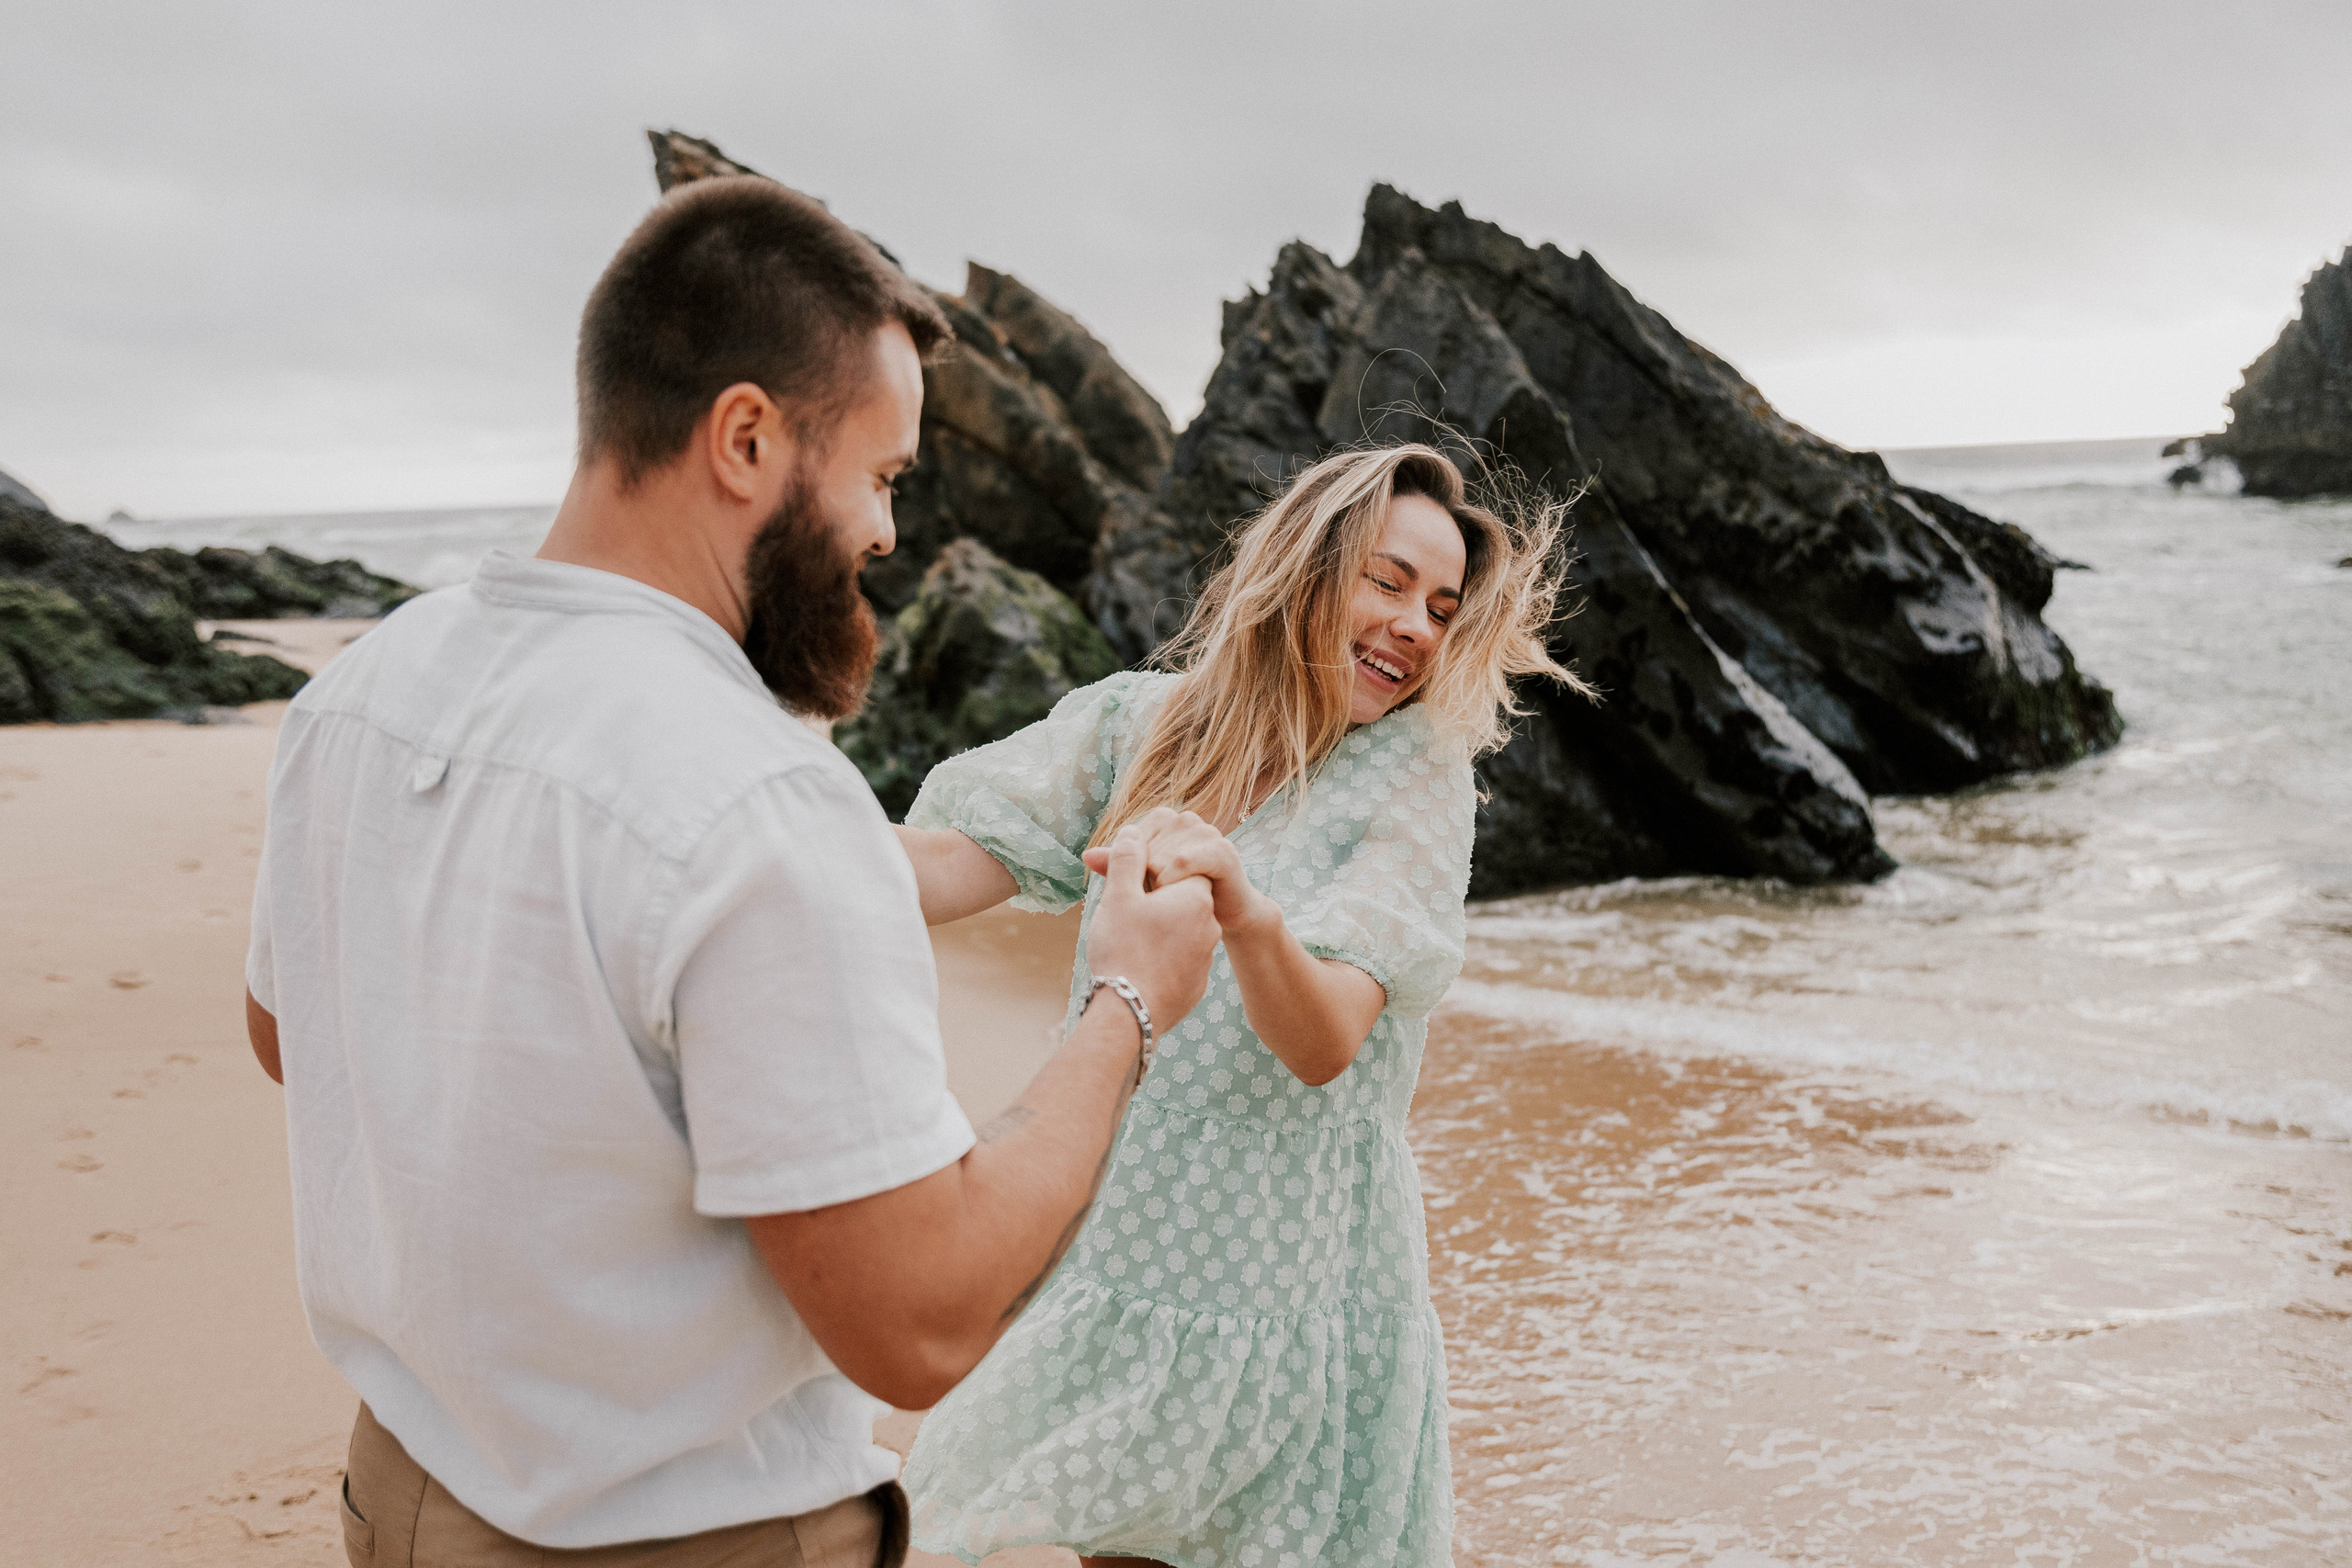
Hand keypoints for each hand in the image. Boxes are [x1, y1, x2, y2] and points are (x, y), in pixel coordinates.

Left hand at [1081, 809, 1272, 934]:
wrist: (1222, 919)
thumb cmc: (1178, 899)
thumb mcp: (1142, 883)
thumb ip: (1118, 867)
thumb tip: (1086, 855)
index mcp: (1167, 820)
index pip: (1132, 837)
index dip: (1132, 868)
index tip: (1143, 888)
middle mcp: (1187, 820)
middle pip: (1147, 847)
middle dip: (1146, 877)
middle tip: (1158, 898)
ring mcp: (1207, 832)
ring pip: (1163, 854)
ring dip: (1159, 882)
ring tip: (1167, 899)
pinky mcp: (1223, 851)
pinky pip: (1186, 860)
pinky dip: (1174, 879)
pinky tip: (1173, 893)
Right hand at [1083, 819, 1220, 1030]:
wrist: (1130, 1015)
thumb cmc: (1123, 950)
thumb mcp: (1119, 896)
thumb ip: (1126, 859)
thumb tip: (1132, 832)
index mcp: (1196, 898)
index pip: (1182, 867)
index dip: (1154, 869)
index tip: (1132, 882)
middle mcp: (1209, 926)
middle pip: (1181, 898)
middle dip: (1155, 900)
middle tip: (1124, 911)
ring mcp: (1205, 958)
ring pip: (1180, 930)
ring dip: (1158, 929)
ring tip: (1127, 940)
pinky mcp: (1196, 984)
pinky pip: (1178, 959)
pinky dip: (1161, 957)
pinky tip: (1137, 964)